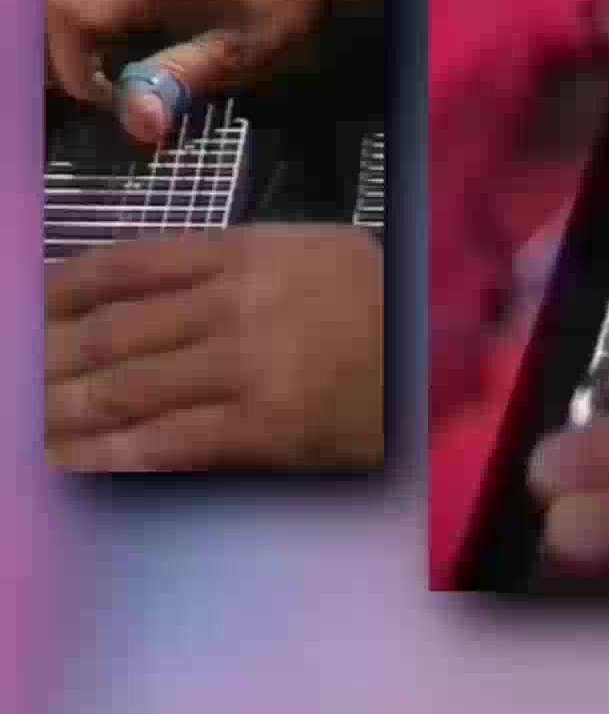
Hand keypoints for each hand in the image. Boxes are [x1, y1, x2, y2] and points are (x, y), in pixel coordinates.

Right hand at [45, 0, 324, 143]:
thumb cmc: (283, 3)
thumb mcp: (243, 50)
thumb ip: (181, 79)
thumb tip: (138, 125)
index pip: (67, 16)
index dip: (72, 70)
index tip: (112, 103)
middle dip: (54, 54)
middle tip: (97, 93)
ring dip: (59, 35)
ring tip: (97, 76)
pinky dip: (71, 18)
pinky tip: (105, 50)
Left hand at [45, 225, 383, 471]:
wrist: (459, 356)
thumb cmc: (390, 309)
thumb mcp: (319, 256)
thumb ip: (239, 264)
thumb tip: (145, 288)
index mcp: (252, 251)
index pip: (130, 263)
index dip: (63, 288)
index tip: (26, 305)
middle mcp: (241, 301)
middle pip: (113, 329)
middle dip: (47, 358)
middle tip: (13, 376)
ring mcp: (251, 365)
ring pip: (126, 387)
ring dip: (63, 411)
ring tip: (30, 423)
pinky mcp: (266, 426)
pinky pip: (166, 442)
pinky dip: (111, 455)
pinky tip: (77, 463)